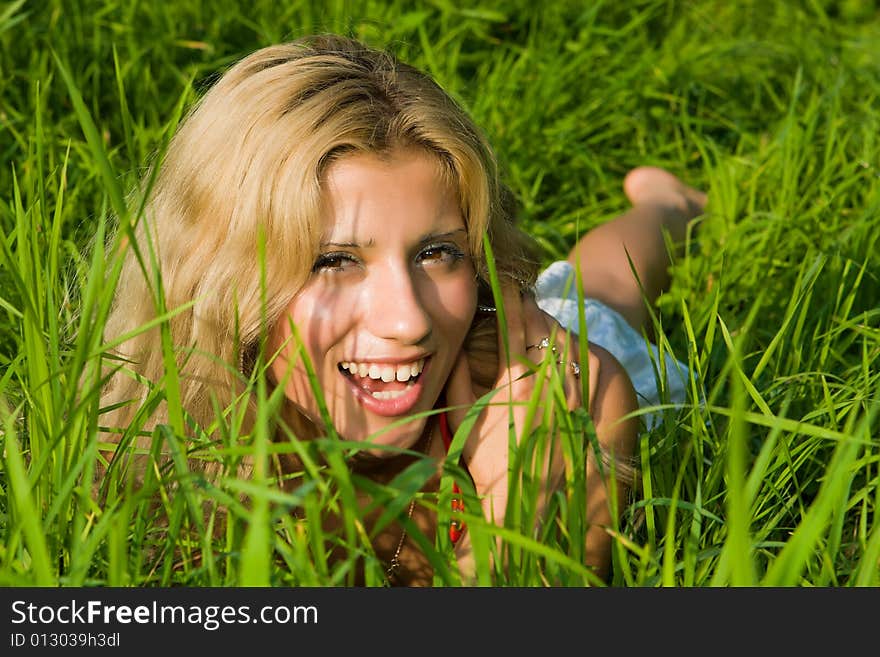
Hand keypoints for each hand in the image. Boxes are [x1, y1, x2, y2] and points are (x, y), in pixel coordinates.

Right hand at [445, 284, 598, 525]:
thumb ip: (458, 377)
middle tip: (522, 296)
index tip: (505, 281)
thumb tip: (453, 346)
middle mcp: (548, 378)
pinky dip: (577, 349)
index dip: (509, 296)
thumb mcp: (465, 417)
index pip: (514, 321)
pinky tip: (568, 348)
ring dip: (553, 326)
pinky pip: (589, 364)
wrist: (527, 502)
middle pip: (543, 325)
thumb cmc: (489, 463)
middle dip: (531, 306)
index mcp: (515, 377)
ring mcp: (573, 392)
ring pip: (567, 340)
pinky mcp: (588, 406)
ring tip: (541, 321)